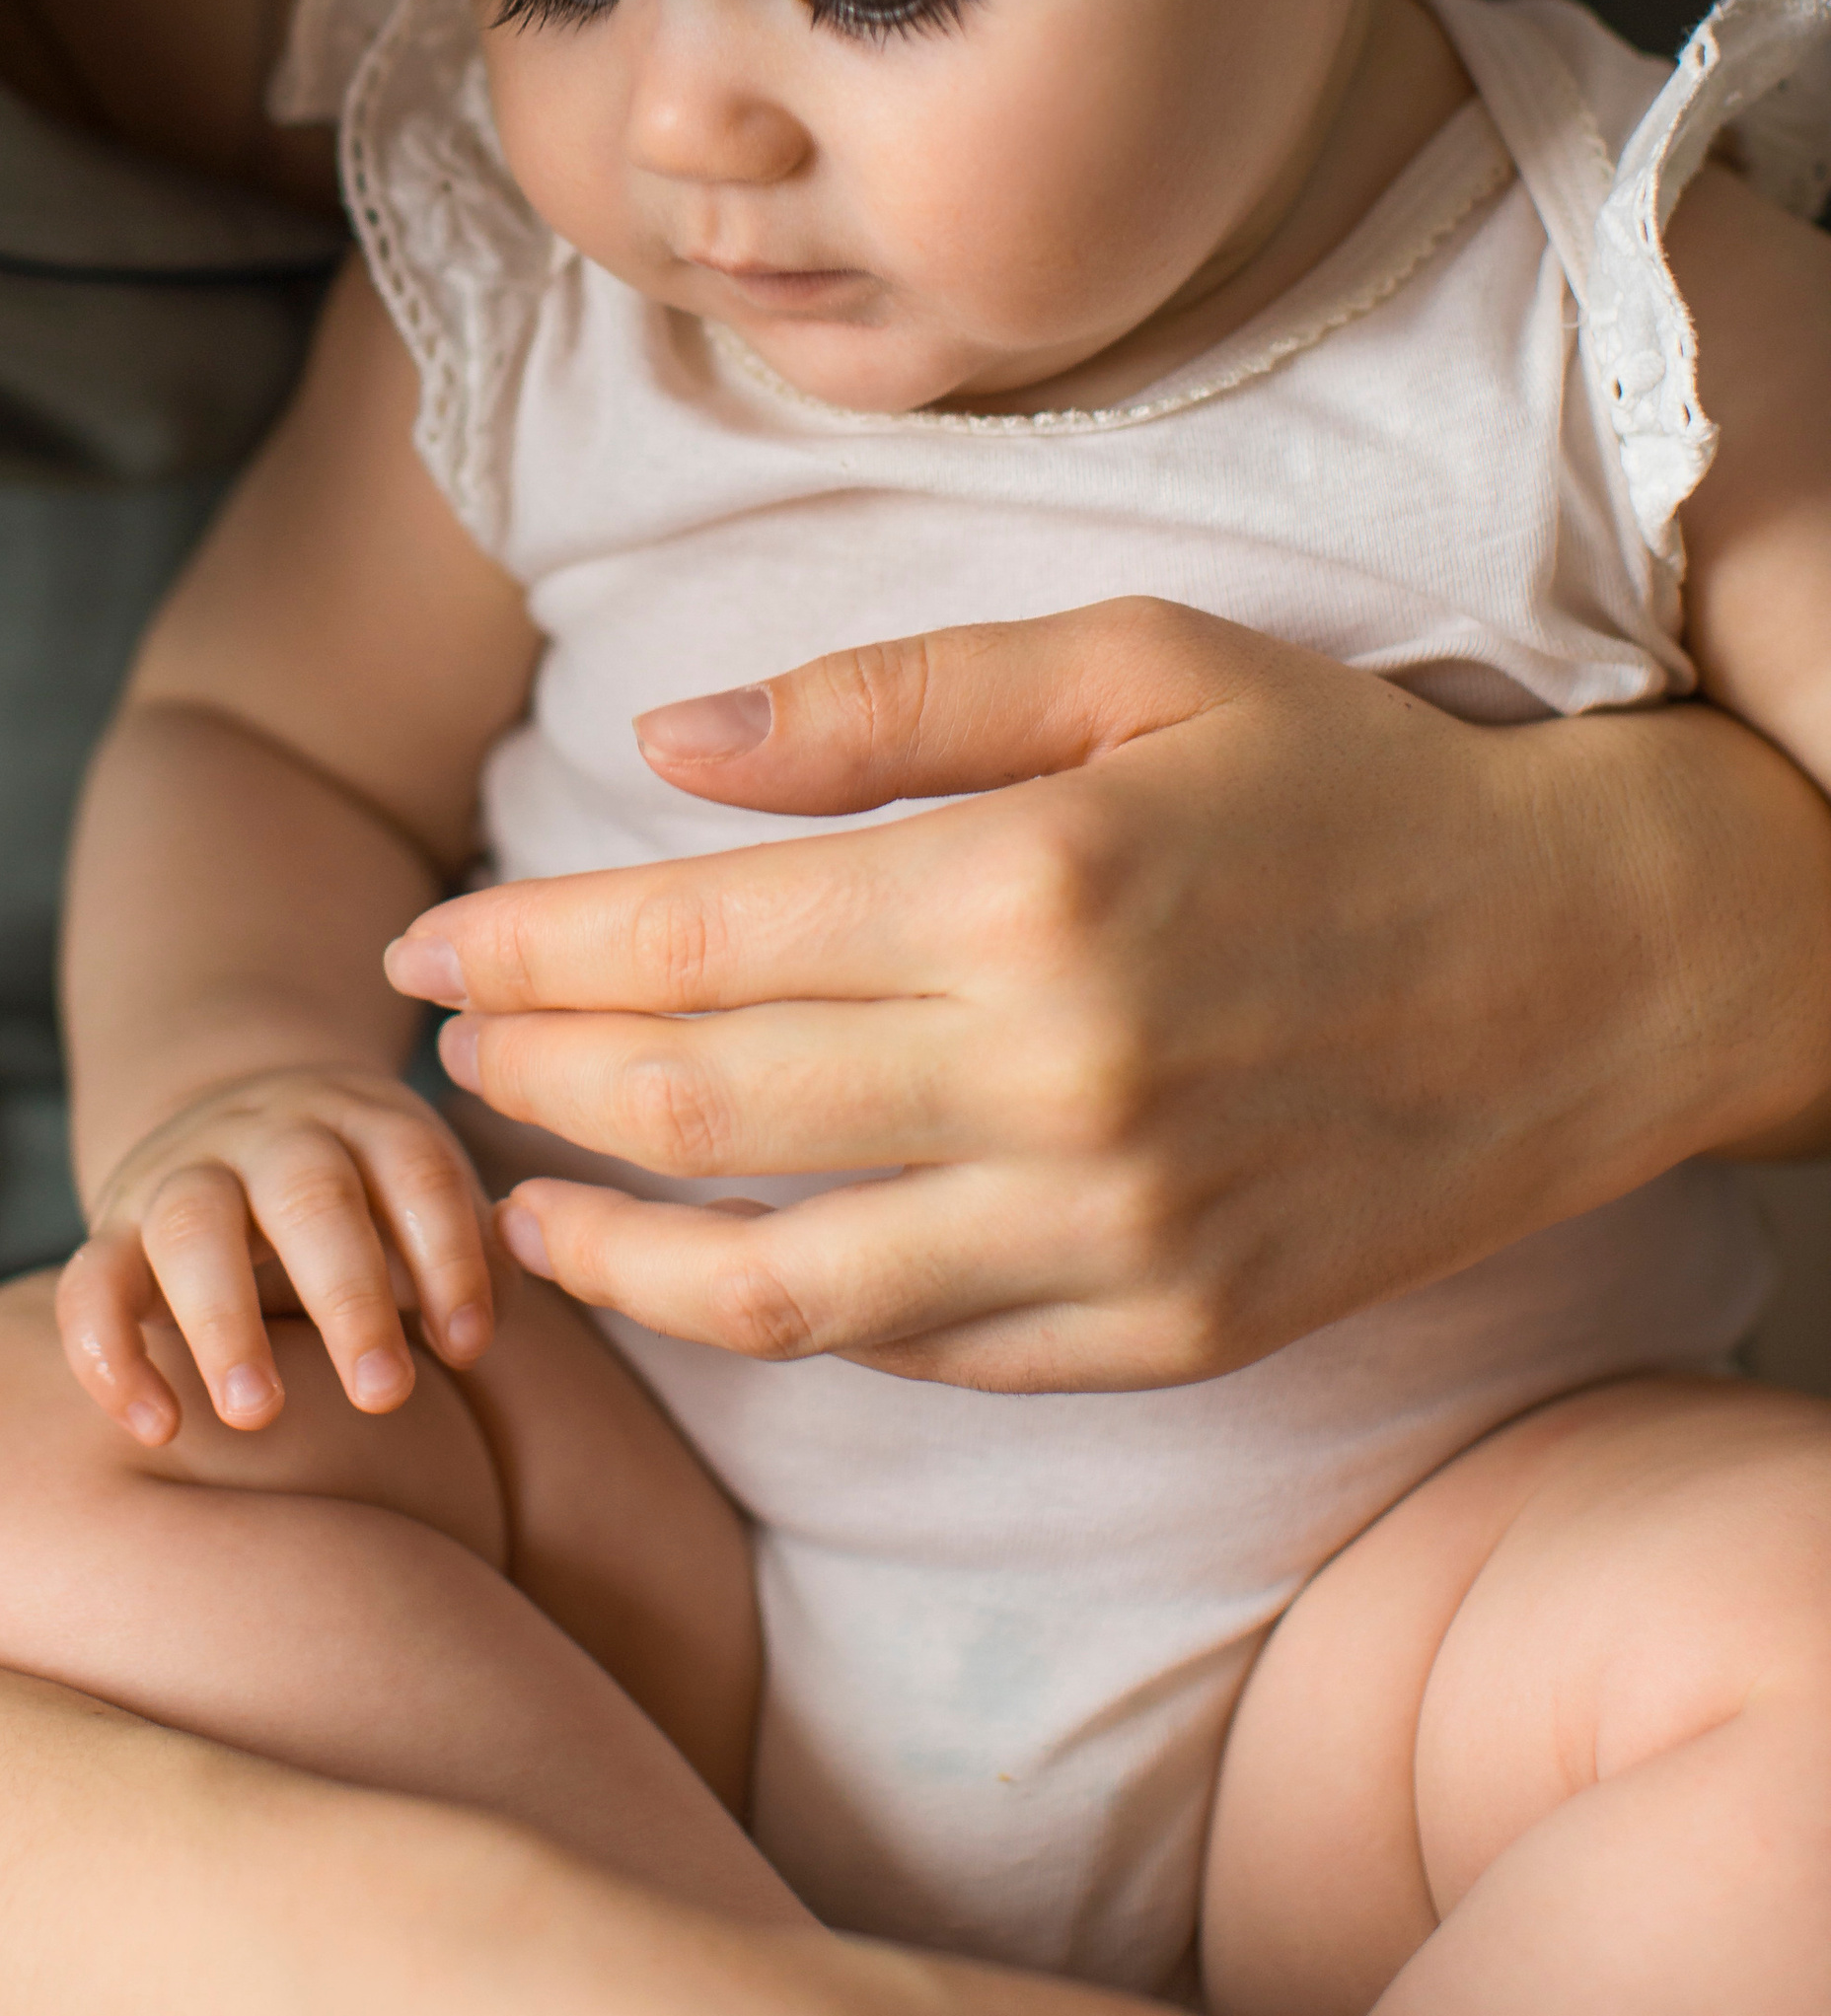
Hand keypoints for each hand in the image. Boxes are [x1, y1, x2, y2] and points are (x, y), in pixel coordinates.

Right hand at [57, 1065, 495, 1442]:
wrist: (233, 1119)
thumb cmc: (367, 1194)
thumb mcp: (422, 1195)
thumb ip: (470, 1253)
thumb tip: (482, 1327)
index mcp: (367, 1119)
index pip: (416, 1169)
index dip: (448, 1252)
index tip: (470, 1346)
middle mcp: (273, 1134)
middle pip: (308, 1193)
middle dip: (348, 1293)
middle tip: (385, 1395)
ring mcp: (183, 1174)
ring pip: (190, 1224)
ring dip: (223, 1317)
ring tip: (258, 1415)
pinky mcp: (113, 1229)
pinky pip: (91, 1281)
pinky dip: (110, 1354)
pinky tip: (155, 1428)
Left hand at [384, 597, 1830, 1390]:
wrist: (1595, 963)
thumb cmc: (1346, 776)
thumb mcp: (1132, 662)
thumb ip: (884, 698)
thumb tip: (661, 739)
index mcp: (1030, 889)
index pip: (689, 943)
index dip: (523, 948)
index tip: (421, 943)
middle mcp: (1058, 1083)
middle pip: (700, 1109)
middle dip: (529, 1079)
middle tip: (439, 1048)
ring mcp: (1115, 1235)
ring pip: (778, 1284)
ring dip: (611, 1245)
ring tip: (516, 1200)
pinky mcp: (1166, 1336)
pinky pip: (918, 1352)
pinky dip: (781, 1319)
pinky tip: (703, 1268)